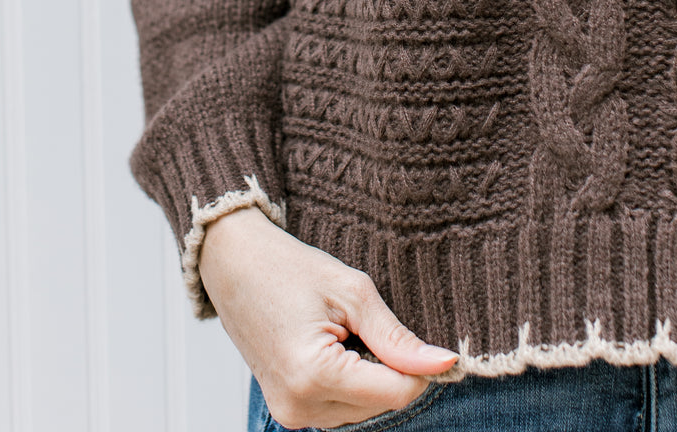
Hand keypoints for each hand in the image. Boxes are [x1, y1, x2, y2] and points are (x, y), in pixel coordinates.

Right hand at [199, 207, 458, 428]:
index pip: (397, 393)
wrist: (233, 264)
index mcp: (314, 375)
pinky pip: (339, 406)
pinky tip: (333, 344)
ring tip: (342, 331)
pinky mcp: (287, 410)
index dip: (418, 367)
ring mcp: (289, 413)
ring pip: (363, 409)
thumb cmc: (288, 268)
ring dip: (368, 375)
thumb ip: (397, 338)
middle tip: (362, 321)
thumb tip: (444, 364)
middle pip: (381, 404)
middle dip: (388, 367)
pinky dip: (349, 380)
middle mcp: (298, 407)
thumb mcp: (351, 292)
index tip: (420, 338)